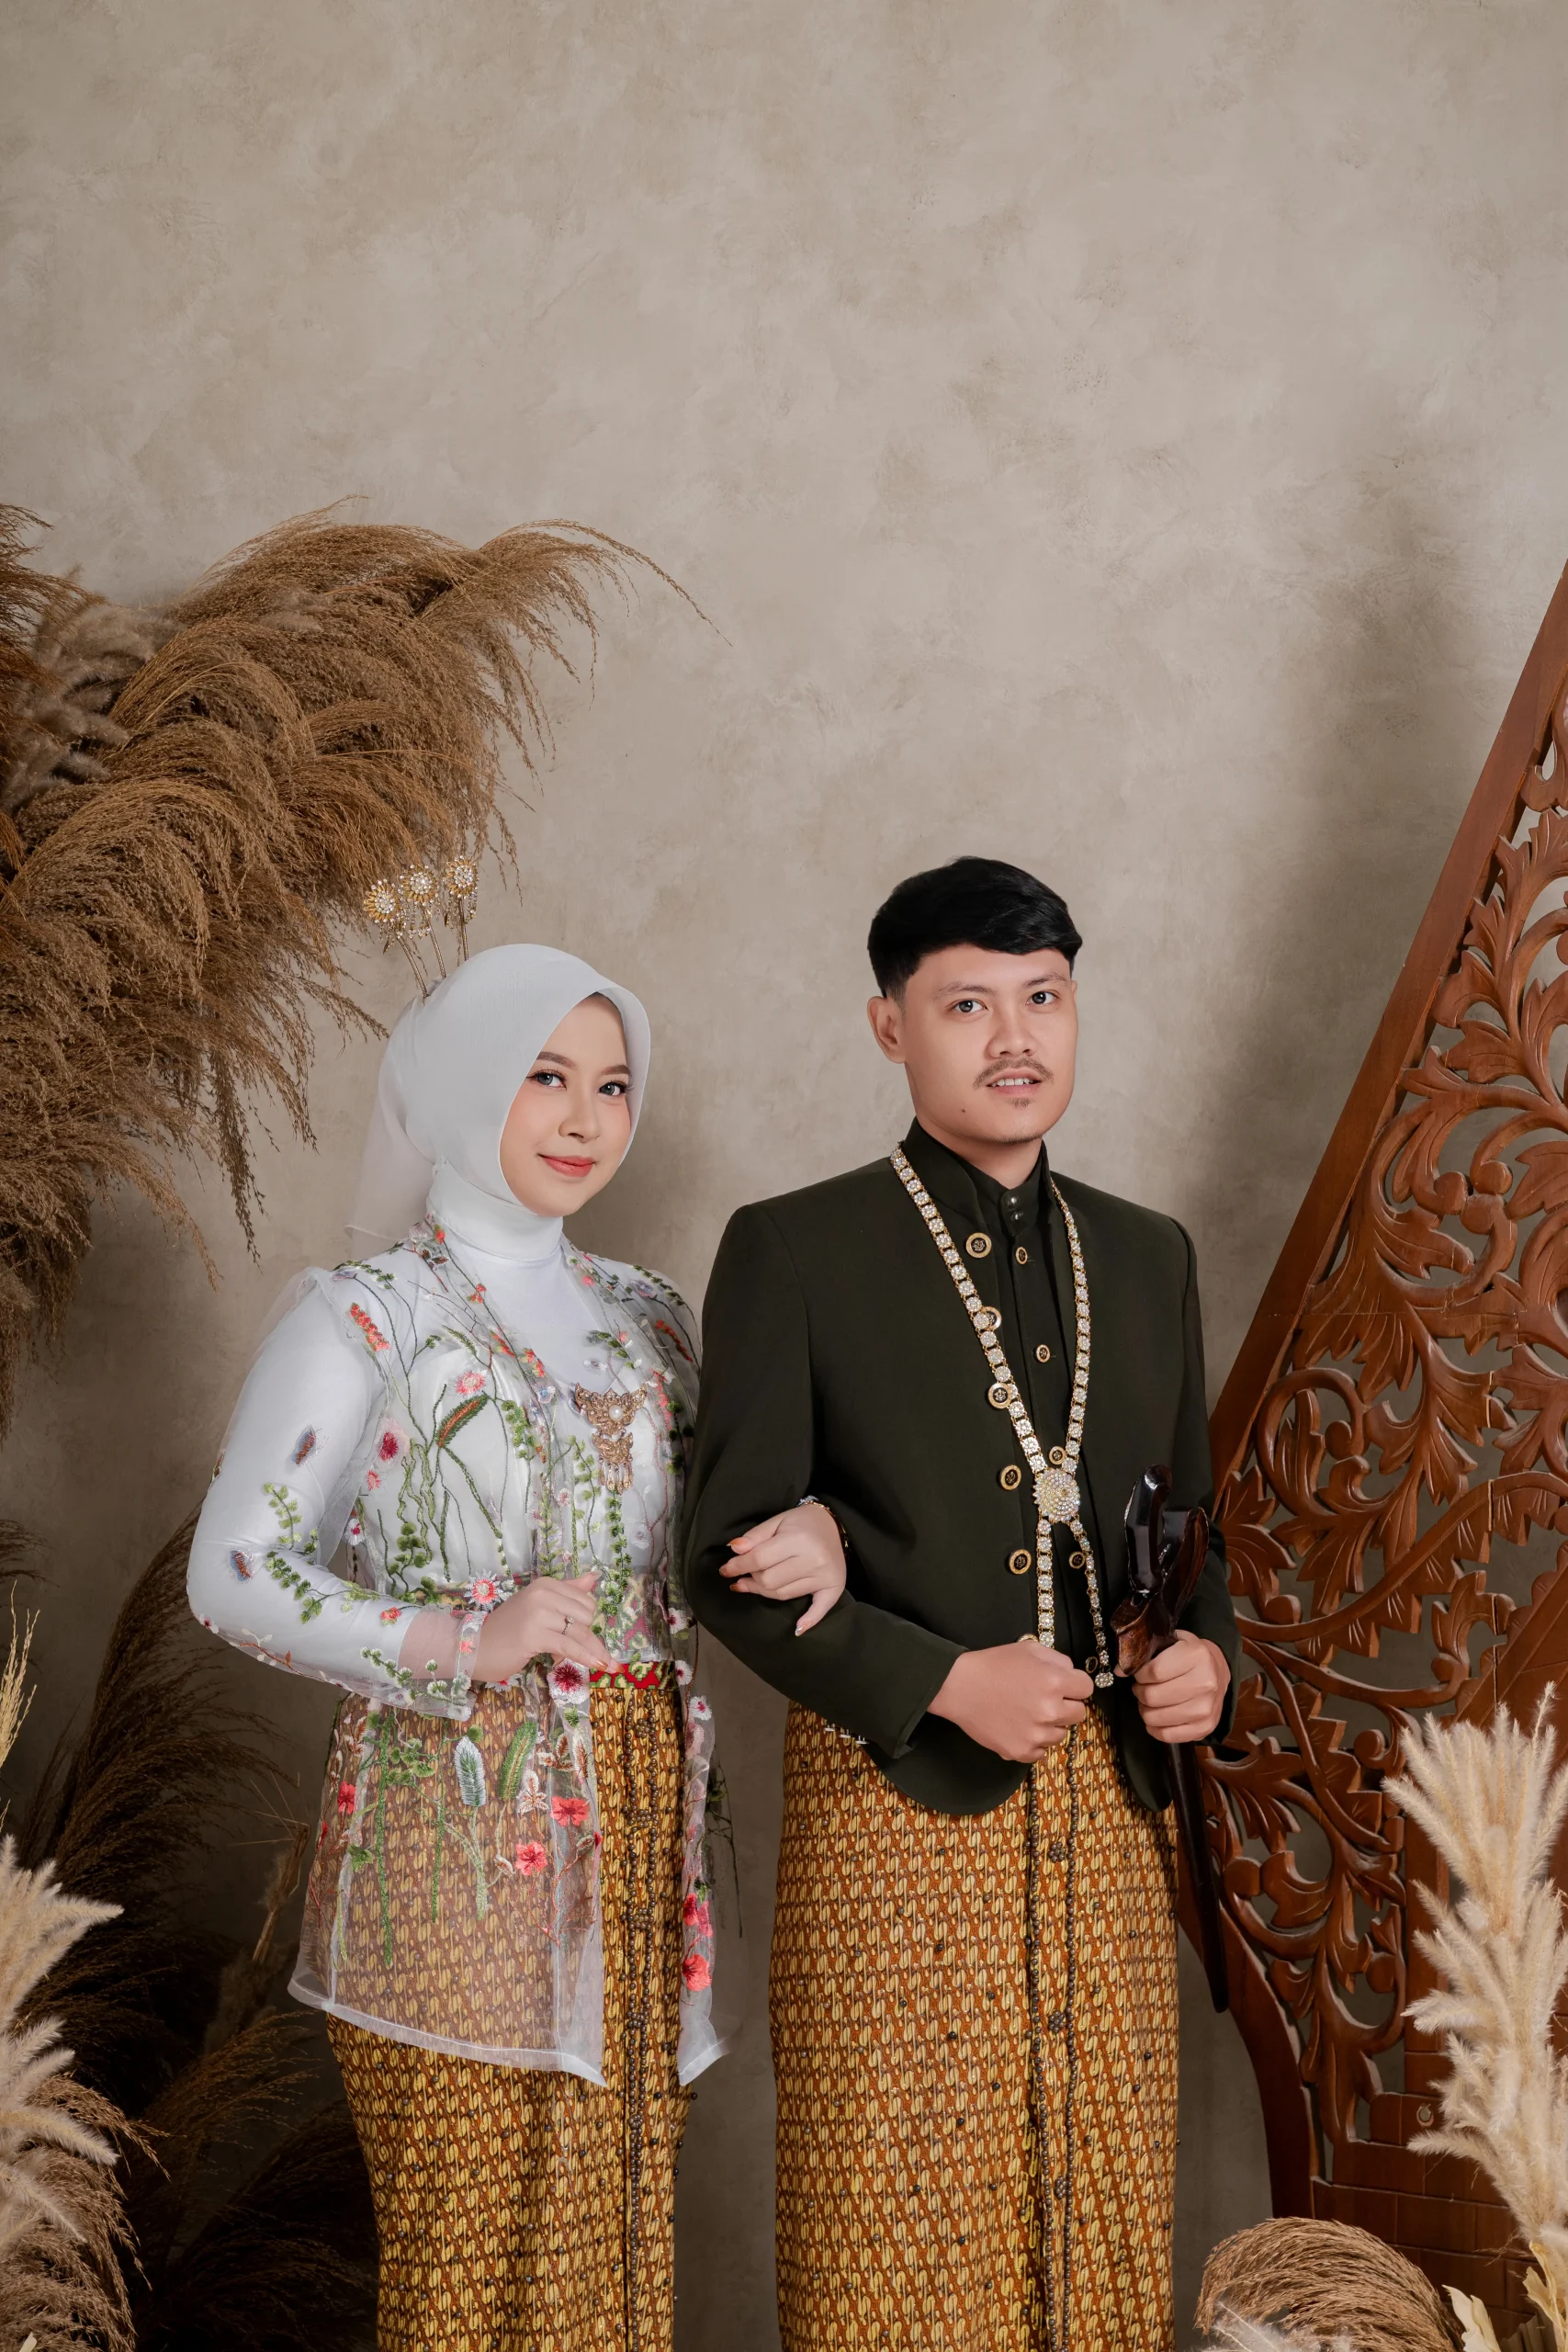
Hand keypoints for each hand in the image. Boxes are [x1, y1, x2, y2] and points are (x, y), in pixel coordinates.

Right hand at [474, 1573, 610, 1682]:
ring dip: (595, 1651)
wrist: (476, 1648)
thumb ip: (567, 1592)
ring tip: (609, 1665)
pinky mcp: (534, 1635)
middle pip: (586, 1616)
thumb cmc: (507, 1630)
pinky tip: (600, 1666)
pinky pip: (569, 1646)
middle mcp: (542, 1593)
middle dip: (587, 1636)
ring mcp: (538, 1613)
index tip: (580, 1636)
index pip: (585, 1600)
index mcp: (545, 1584)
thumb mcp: (538, 1606)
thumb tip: (594, 1578)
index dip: (587, 1621)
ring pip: (580, 1632)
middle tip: (571, 1650)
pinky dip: (587, 1657)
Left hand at [720, 1501, 846, 1633]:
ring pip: (783, 1594)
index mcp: (798, 1539)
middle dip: (751, 1578)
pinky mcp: (834, 1588)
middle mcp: (813, 1560)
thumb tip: (734, 1549)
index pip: (759, 1559)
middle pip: (769, 1580)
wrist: (834, 1524)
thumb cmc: (801, 1522)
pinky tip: (797, 1629)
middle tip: (745, 1573)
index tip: (725, 1570)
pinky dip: (808, 1621)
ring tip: (753, 1584)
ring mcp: (824, 1577)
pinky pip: (819, 1610)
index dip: (738, 1566)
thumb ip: (755, 1536)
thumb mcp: (777, 1521)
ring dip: (764, 1591)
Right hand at [927, 1642, 1093, 1761]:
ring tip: (1027, 1712)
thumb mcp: (1029, 1649)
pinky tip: (1018, 1727)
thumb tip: (1072, 1675)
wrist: (959, 1687)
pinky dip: (1033, 1741)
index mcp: (1055, 1682)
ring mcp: (1036, 1735)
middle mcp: (1050, 1711)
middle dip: (1066, 1705)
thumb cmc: (994, 1664)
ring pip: (1060, 1734)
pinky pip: (1041, 1751)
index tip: (1062, 1684)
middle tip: (1044, 1699)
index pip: (1086, 1688)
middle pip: (1079, 1714)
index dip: (1074, 1684)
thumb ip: (1058, 1660)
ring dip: (1050, 1724)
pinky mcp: (1021, 1752)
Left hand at [1132, 1630, 1228, 1743]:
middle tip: (1142, 1688)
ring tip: (1150, 1701)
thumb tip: (1119, 1671)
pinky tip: (1156, 1718)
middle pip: (1153, 1697)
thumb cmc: (1189, 1655)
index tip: (1139, 1673)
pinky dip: (1155, 1729)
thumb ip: (1145, 1653)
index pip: (1154, 1672)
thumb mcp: (1170, 1643)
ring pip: (1156, 1718)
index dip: (1139, 1674)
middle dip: (1140, 1692)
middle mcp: (1205, 1683)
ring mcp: (1206, 1708)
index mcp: (1196, 1656)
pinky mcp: (1205, 1728)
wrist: (1217, 1671)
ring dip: (1145, 1710)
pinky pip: (1167, 1736)